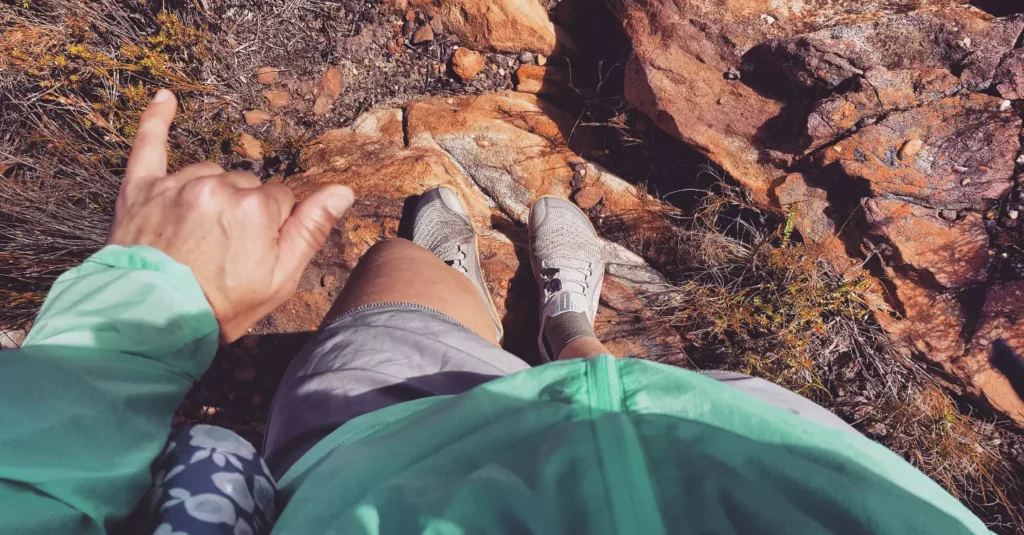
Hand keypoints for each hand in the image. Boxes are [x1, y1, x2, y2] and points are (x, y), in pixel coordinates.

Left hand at [108, 89, 354, 342]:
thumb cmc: (222, 306)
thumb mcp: (280, 278)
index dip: (272, 228)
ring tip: (198, 238)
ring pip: (209, 174)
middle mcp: (218, 187)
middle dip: (242, 212)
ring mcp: (178, 185)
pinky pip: (149, 146)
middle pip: (245, 185)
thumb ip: (311, 229)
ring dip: (211, 195)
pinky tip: (165, 99)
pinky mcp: (142, 188)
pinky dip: (155, 121)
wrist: (151, 323)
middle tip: (225, 253)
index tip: (256, 253)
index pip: (279, 199)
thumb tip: (342, 191)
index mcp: (256, 208)